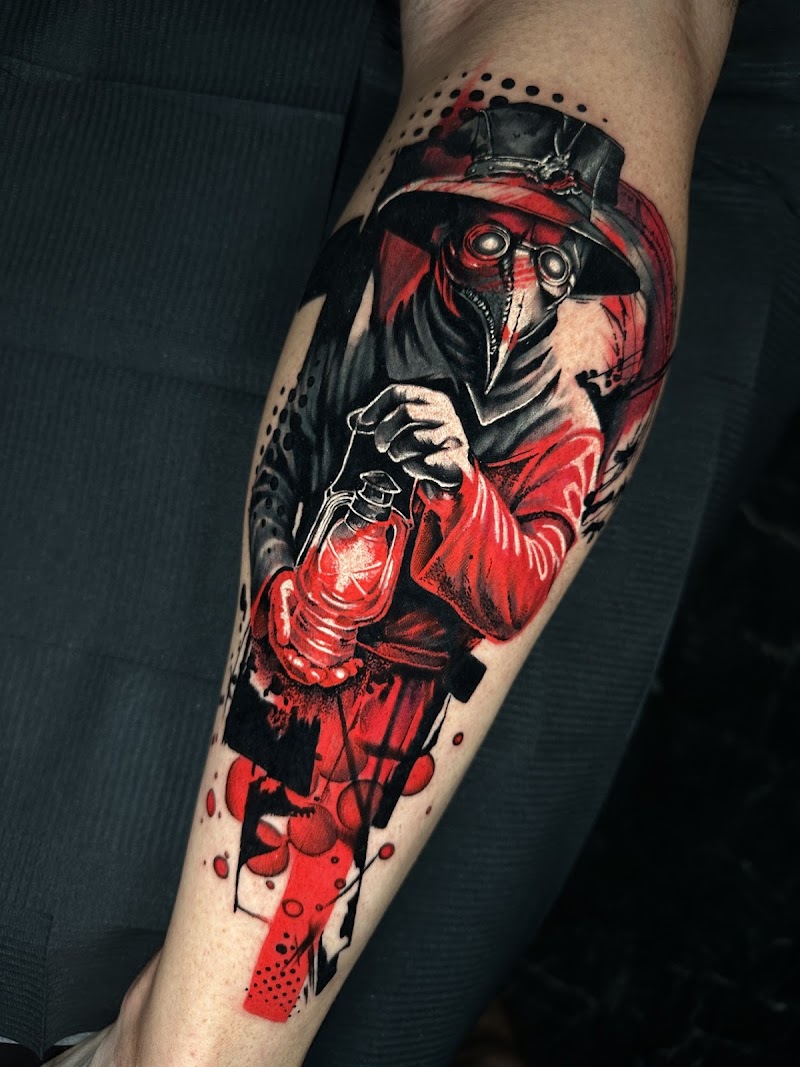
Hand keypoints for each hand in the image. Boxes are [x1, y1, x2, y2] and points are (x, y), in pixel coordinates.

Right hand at [266, 570, 361, 686]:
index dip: (303, 673)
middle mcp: (297, 649)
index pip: (292, 665)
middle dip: (325, 677)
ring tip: (350, 670)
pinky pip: (335, 658)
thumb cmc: (287, 589)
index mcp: (284, 644)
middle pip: (310, 671)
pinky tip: (356, 663)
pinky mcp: (325, 641)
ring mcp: (312, 647)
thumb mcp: (281, 598)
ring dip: (337, 674)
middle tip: (339, 675)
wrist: (298, 581)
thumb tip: (282, 640)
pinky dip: (345, 663)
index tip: (315, 675)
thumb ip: (280, 618)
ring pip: (324, 668)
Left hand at [355, 384, 471, 491]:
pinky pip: (426, 460)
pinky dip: (414, 467)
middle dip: (386, 431)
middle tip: (379, 446)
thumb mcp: (404, 429)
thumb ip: (382, 421)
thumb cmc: (425, 446)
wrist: (454, 471)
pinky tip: (414, 467)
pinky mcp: (456, 455)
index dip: (376, 407)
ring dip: (399, 451)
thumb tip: (352, 420)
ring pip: (415, 438)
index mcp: (431, 398)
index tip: (362, 424)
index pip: (398, 392)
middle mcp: (444, 411)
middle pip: (405, 411)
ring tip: (399, 457)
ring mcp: (452, 432)